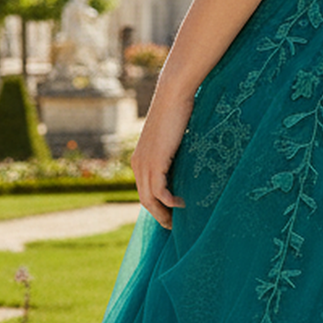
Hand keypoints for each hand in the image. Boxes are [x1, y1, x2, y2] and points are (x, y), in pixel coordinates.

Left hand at [131, 88, 194, 228]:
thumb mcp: (172, 139)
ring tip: (176, 222)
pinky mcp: (155, 163)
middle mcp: (138, 164)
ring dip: (162, 213)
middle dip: (158, 215)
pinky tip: (182, 204)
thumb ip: (173, 153)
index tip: (169, 215)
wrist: (172, 97)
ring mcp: (144, 164)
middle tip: (172, 226)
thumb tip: (185, 162)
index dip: (155, 205)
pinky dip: (170, 202)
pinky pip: (159, 192)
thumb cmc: (176, 113)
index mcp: (139, 159)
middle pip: (145, 199)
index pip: (144, 190)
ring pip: (150, 199)